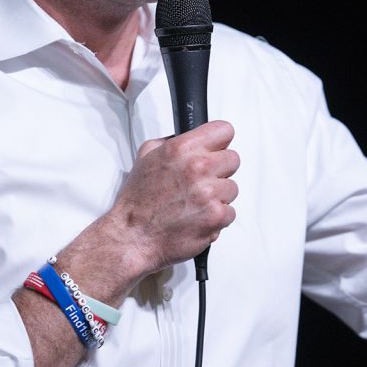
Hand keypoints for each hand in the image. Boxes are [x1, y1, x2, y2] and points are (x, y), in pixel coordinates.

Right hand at [108, 120, 239, 272]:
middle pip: (233, 159)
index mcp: (181, 149)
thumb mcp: (146, 157)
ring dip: (218, 196)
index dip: (219, 142)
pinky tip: (198, 217)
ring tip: (196, 203)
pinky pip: (231, 211)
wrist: (133, 236)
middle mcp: (198, 167)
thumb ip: (171, 142)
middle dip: (220, 170)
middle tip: (203, 181)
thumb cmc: (138, 202)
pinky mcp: (216, 216)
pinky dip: (217, 217)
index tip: (215, 150)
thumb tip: (190, 138)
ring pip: (232, 188)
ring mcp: (209, 193)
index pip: (224, 130)